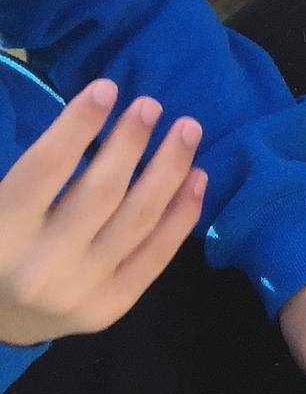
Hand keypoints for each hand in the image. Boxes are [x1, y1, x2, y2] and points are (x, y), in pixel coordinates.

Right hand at [0, 82, 204, 345]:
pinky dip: (183, 213)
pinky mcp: (113, 305)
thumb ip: (29, 170)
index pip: (46, 168)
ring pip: (139, 218)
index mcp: (2, 232)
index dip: (78, 124)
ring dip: (170, 168)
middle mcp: (42, 264)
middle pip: (102, 191)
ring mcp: (83, 289)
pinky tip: (198, 177)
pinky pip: (158, 253)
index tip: (107, 88)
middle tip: (152, 105)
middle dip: (131, 141)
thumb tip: (82, 114)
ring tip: (187, 129)